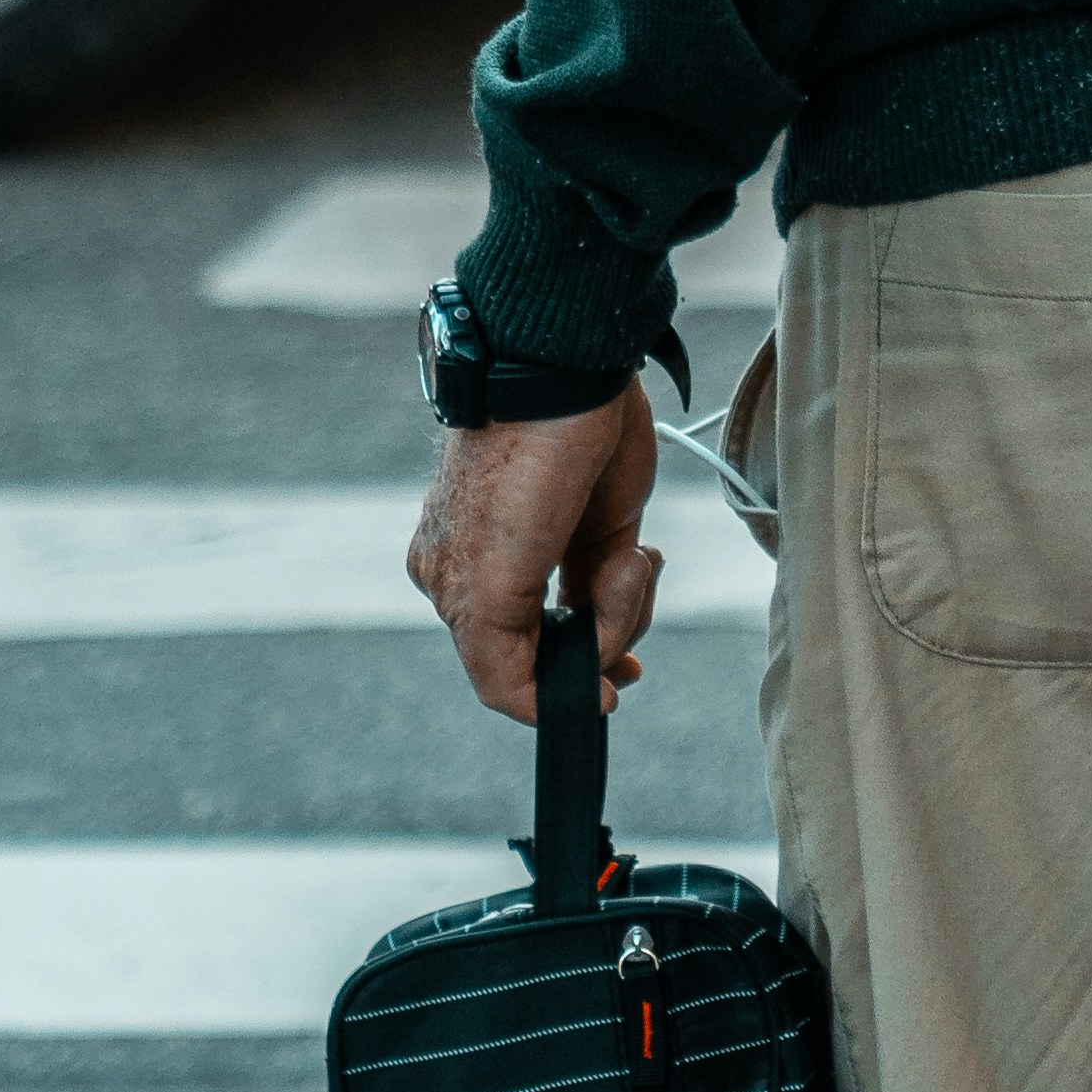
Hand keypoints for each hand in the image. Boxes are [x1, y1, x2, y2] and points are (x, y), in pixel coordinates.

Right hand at [407, 388, 661, 720]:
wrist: (567, 383)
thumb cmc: (512, 476)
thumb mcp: (485, 587)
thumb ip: (497, 664)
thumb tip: (536, 707)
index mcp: (454, 586)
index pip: (504, 676)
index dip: (556, 693)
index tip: (602, 694)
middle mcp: (499, 577)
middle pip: (557, 654)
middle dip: (600, 636)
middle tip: (615, 589)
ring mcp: (553, 554)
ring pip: (597, 627)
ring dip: (625, 605)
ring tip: (629, 558)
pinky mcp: (600, 533)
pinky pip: (620, 591)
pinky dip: (636, 585)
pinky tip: (637, 553)